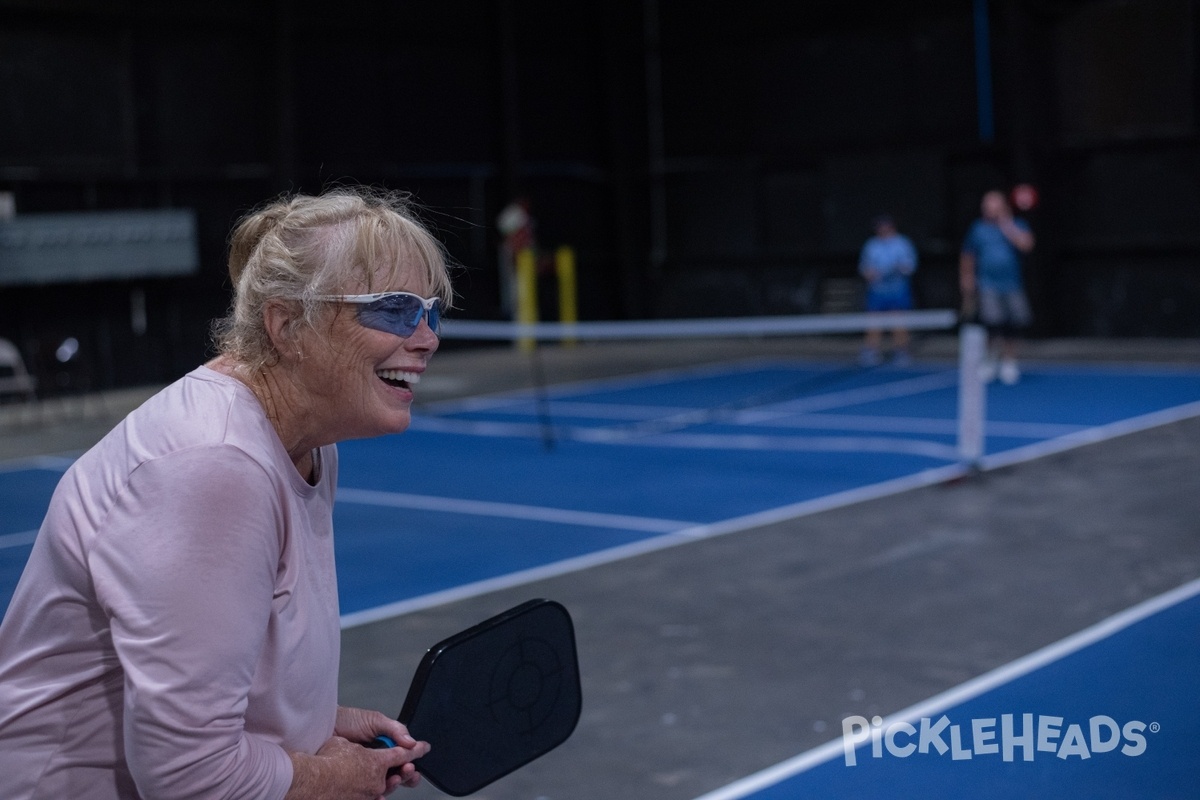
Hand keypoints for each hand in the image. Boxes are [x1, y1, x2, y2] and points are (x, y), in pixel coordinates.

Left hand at [286, 710, 429, 799]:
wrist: (321, 728)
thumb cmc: (345, 720)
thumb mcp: (375, 720)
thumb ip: (395, 729)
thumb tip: (412, 742)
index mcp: (384, 747)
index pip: (403, 759)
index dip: (411, 763)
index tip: (415, 765)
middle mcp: (375, 762)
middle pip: (397, 775)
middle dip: (406, 775)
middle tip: (408, 771)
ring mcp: (363, 774)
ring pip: (383, 786)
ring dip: (393, 784)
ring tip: (394, 778)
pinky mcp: (352, 783)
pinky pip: (366, 794)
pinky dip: (374, 795)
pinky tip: (378, 793)